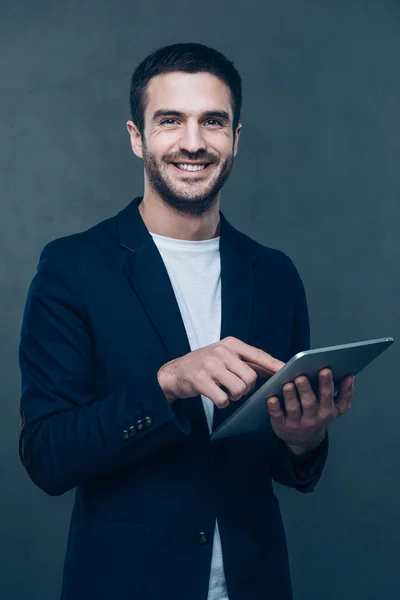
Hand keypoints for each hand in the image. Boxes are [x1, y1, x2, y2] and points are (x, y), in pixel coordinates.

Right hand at [157, 336, 284, 406]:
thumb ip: (248, 362)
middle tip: (237, 389)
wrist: (175, 372)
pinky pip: (223, 399)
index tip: (287, 372)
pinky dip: (222, 403)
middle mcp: (221, 351)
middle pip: (250, 377)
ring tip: (226, 392)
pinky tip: (216, 397)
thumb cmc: (205, 365)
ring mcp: (210, 365)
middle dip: (247, 389)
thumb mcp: (225, 357)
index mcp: (230, 344)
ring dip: (235, 397)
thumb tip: (275, 369)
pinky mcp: (200, 380)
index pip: (258, 355)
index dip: (273, 365)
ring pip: (239, 389)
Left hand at [267, 369, 353, 454]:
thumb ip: (345, 393)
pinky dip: (274, 408)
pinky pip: (277, 416)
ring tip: (287, 384)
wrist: (305, 440)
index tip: (324, 369)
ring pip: (293, 409)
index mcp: (327, 411)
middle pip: (309, 403)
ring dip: (290, 396)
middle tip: (301, 377)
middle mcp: (312, 418)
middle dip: (306, 389)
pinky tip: (271, 398)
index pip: (327, 396)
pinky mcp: (281, 426)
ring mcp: (296, 423)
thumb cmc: (320, 416)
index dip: (326, 383)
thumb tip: (350, 377)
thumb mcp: (336, 408)